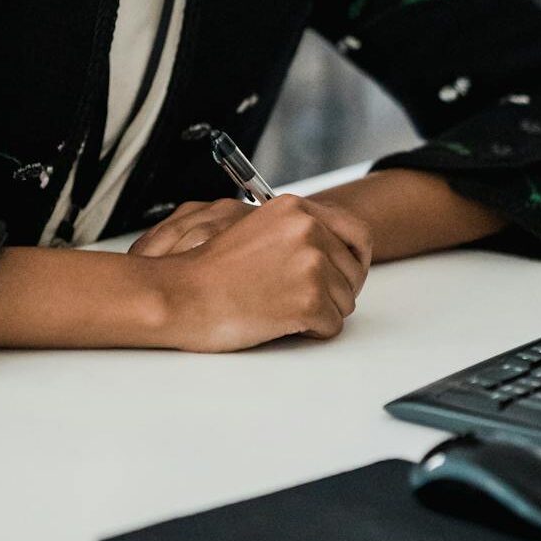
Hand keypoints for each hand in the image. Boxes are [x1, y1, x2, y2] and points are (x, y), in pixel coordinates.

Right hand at [147, 192, 373, 352]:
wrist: (183, 294)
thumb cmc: (212, 270)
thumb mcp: (258, 228)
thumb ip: (296, 230)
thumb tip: (330, 249)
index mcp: (296, 209)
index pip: (357, 232)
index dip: (356, 258)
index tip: (347, 273)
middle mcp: (309, 230)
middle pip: (353, 272)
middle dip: (334, 291)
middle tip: (303, 299)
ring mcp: (311, 265)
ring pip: (345, 302)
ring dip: (320, 312)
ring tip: (282, 308)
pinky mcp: (309, 300)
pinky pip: (332, 326)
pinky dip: (311, 331)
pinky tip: (281, 321)